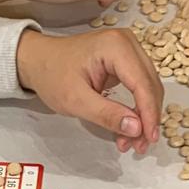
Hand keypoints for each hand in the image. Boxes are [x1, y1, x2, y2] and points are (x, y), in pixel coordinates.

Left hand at [16, 28, 162, 152]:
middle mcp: (128, 42)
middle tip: (140, 145)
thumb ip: (107, 115)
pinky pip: (140, 86)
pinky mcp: (127, 59)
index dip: (149, 115)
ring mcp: (129, 49)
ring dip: (144, 116)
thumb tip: (137, 129)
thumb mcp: (76, 100)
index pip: (143, 85)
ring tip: (132, 141)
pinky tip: (128, 127)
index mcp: (116, 47)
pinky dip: (137, 108)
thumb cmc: (51, 74)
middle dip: (147, 118)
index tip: (148, 139)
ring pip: (148, 88)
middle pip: (150, 86)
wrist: (38, 60)